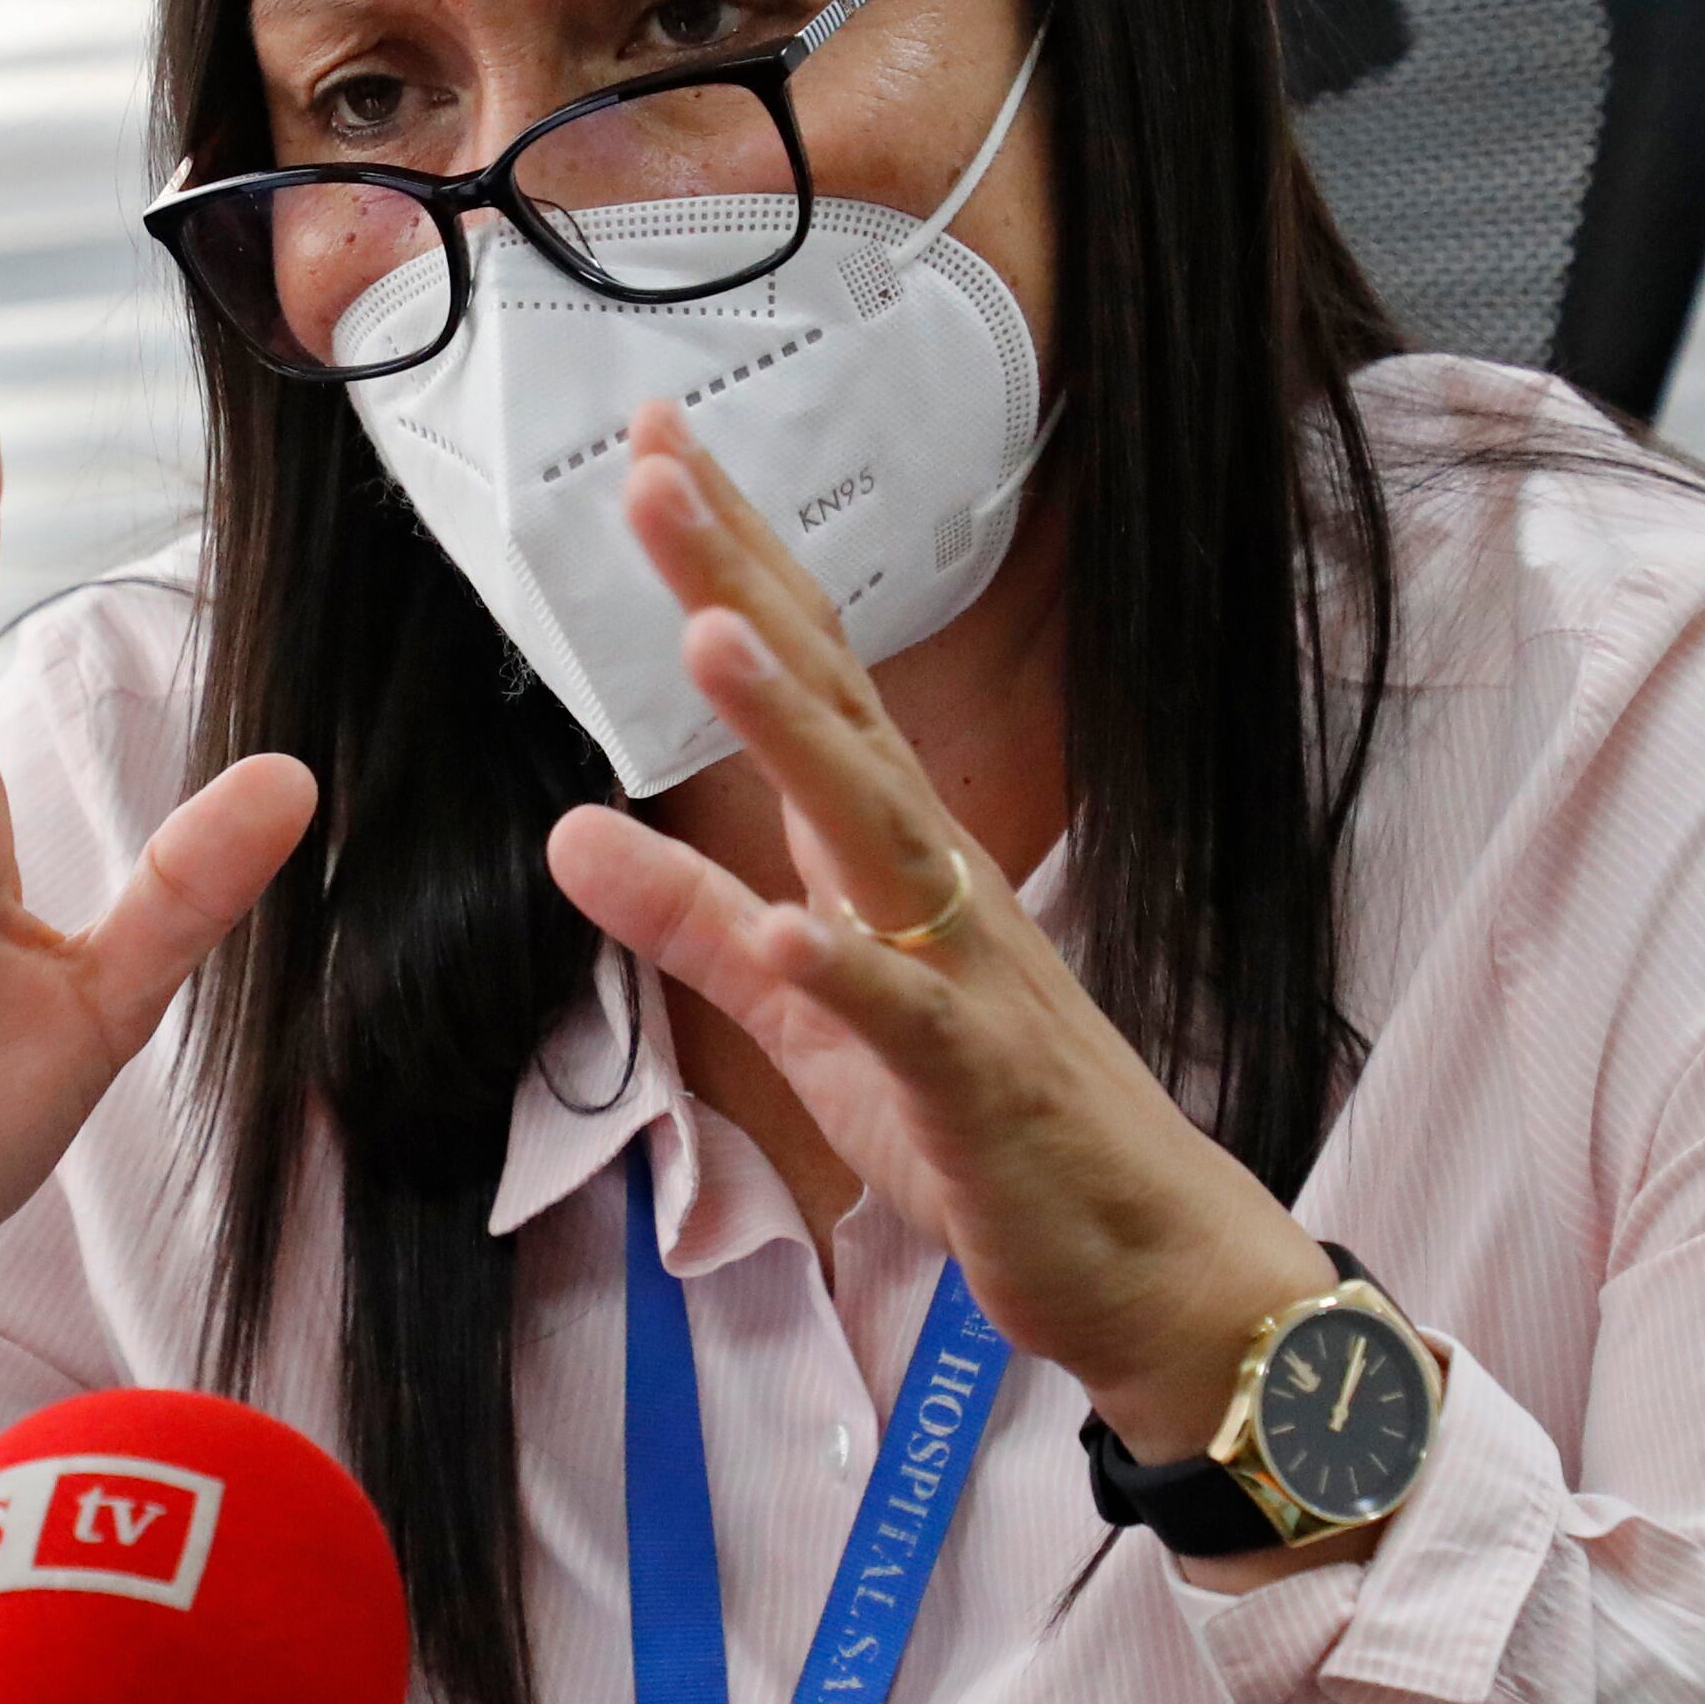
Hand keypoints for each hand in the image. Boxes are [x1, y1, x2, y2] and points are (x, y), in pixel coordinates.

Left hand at [540, 402, 1330, 1467]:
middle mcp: (931, 880)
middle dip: (743, 588)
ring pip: (875, 829)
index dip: (730, 564)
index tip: (658, 449)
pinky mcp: (980, 1082)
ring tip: (708, 638)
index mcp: (883, 853)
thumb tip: (567, 829)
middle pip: (833, 707)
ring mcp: (965, 973)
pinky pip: (910, 1020)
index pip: (803, 675)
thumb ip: (685, 917)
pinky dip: (850, 972)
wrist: (1138, 1255)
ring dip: (793, 733)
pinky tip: (785, 926)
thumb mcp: (797, 1011)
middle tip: (658, 474)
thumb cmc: (975, 1122)